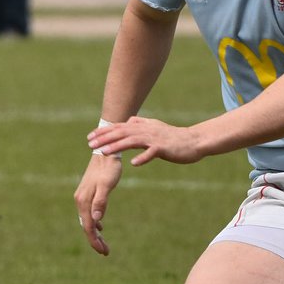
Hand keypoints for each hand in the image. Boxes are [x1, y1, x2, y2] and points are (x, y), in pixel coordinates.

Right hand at [73, 151, 122, 255]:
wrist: (105, 152)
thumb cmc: (109, 168)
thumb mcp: (107, 185)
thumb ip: (101, 202)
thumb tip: (97, 220)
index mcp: (84, 201)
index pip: (88, 227)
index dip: (95, 241)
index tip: (104, 252)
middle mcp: (80, 200)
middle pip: (86, 226)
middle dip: (95, 240)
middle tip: (105, 252)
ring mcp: (83, 197)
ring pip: (87, 220)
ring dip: (95, 233)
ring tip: (103, 244)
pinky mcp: (87, 194)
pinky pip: (89, 213)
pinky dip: (94, 223)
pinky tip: (100, 227)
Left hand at [89, 115, 206, 165]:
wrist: (193, 141)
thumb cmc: (173, 137)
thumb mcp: (155, 127)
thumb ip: (142, 123)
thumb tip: (129, 120)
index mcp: (143, 126)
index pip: (119, 128)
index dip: (104, 132)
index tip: (90, 137)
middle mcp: (146, 130)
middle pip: (122, 133)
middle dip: (104, 138)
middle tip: (90, 145)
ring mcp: (155, 139)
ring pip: (132, 141)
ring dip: (117, 147)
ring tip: (103, 153)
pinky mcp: (164, 148)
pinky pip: (152, 153)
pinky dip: (143, 157)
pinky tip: (133, 163)